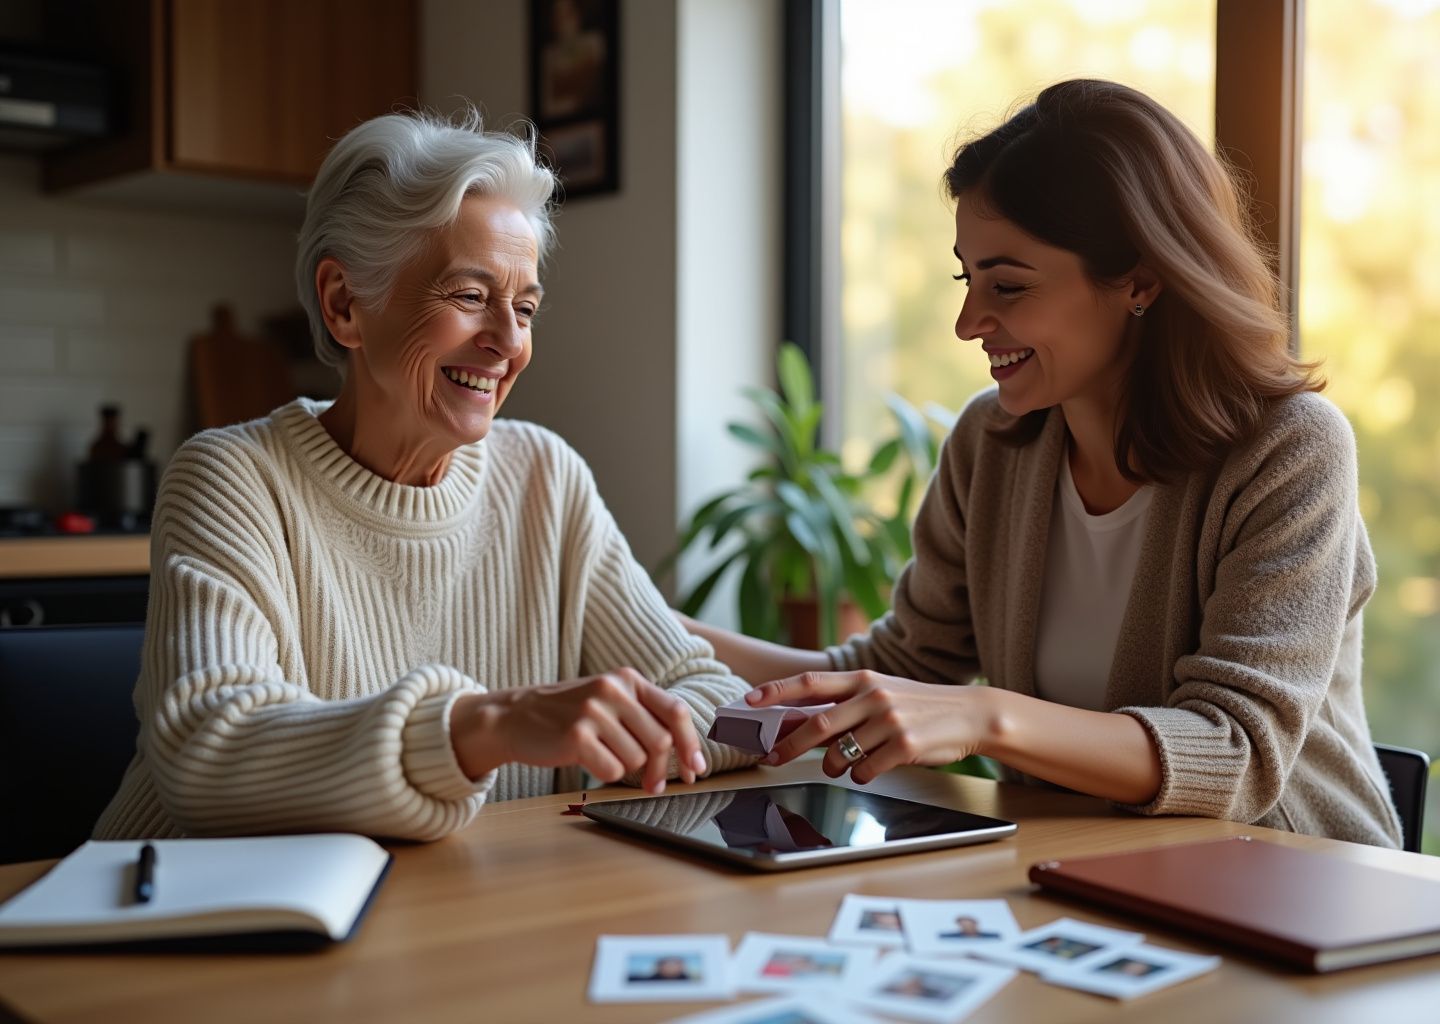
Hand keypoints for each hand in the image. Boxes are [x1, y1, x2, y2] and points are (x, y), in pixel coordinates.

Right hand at [453, 668, 706, 792]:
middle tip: (654, 785)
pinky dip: (605, 774)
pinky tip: (587, 762)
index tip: (697, 768)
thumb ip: (643, 717)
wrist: (514, 716)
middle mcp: (613, 689)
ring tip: (602, 756)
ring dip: (625, 769)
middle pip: (661, 741)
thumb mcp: (607, 701)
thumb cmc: (567, 715)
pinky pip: (612, 771)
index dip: (691, 744)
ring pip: (636, 759)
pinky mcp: (576, 735)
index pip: (675, 711)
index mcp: (627, 679)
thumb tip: (685, 754)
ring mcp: (594, 711)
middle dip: (661, 770)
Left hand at [746, 670, 992, 784]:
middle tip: (771, 758)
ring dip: (829, 765)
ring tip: (836, 766)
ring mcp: (889, 721)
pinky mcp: (904, 746)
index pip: (810, 681)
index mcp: (863, 679)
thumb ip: (845, 703)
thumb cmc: (918, 707)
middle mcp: (873, 696)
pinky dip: (859, 774)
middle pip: (817, 723)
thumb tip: (799, 720)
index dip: (776, 691)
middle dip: (789, 744)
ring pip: (838, 753)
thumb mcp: (882, 693)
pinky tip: (870, 768)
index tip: (749, 700)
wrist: (970, 715)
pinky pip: (865, 769)